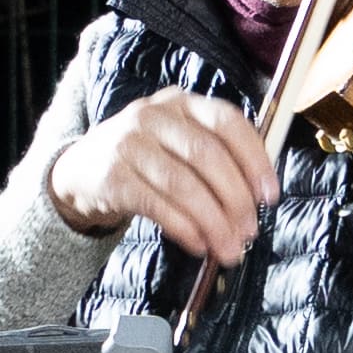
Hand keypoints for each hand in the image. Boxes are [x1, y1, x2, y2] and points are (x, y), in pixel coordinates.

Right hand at [44, 86, 276, 259]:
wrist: (82, 170)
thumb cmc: (147, 160)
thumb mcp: (180, 144)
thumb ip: (218, 159)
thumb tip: (258, 199)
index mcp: (183, 103)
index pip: (227, 122)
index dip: (254, 159)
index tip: (269, 195)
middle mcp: (155, 115)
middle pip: (206, 155)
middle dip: (235, 199)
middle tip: (250, 232)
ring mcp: (129, 142)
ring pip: (182, 184)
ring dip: (212, 222)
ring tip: (229, 248)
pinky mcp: (112, 175)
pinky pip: (156, 205)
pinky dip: (183, 228)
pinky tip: (199, 245)